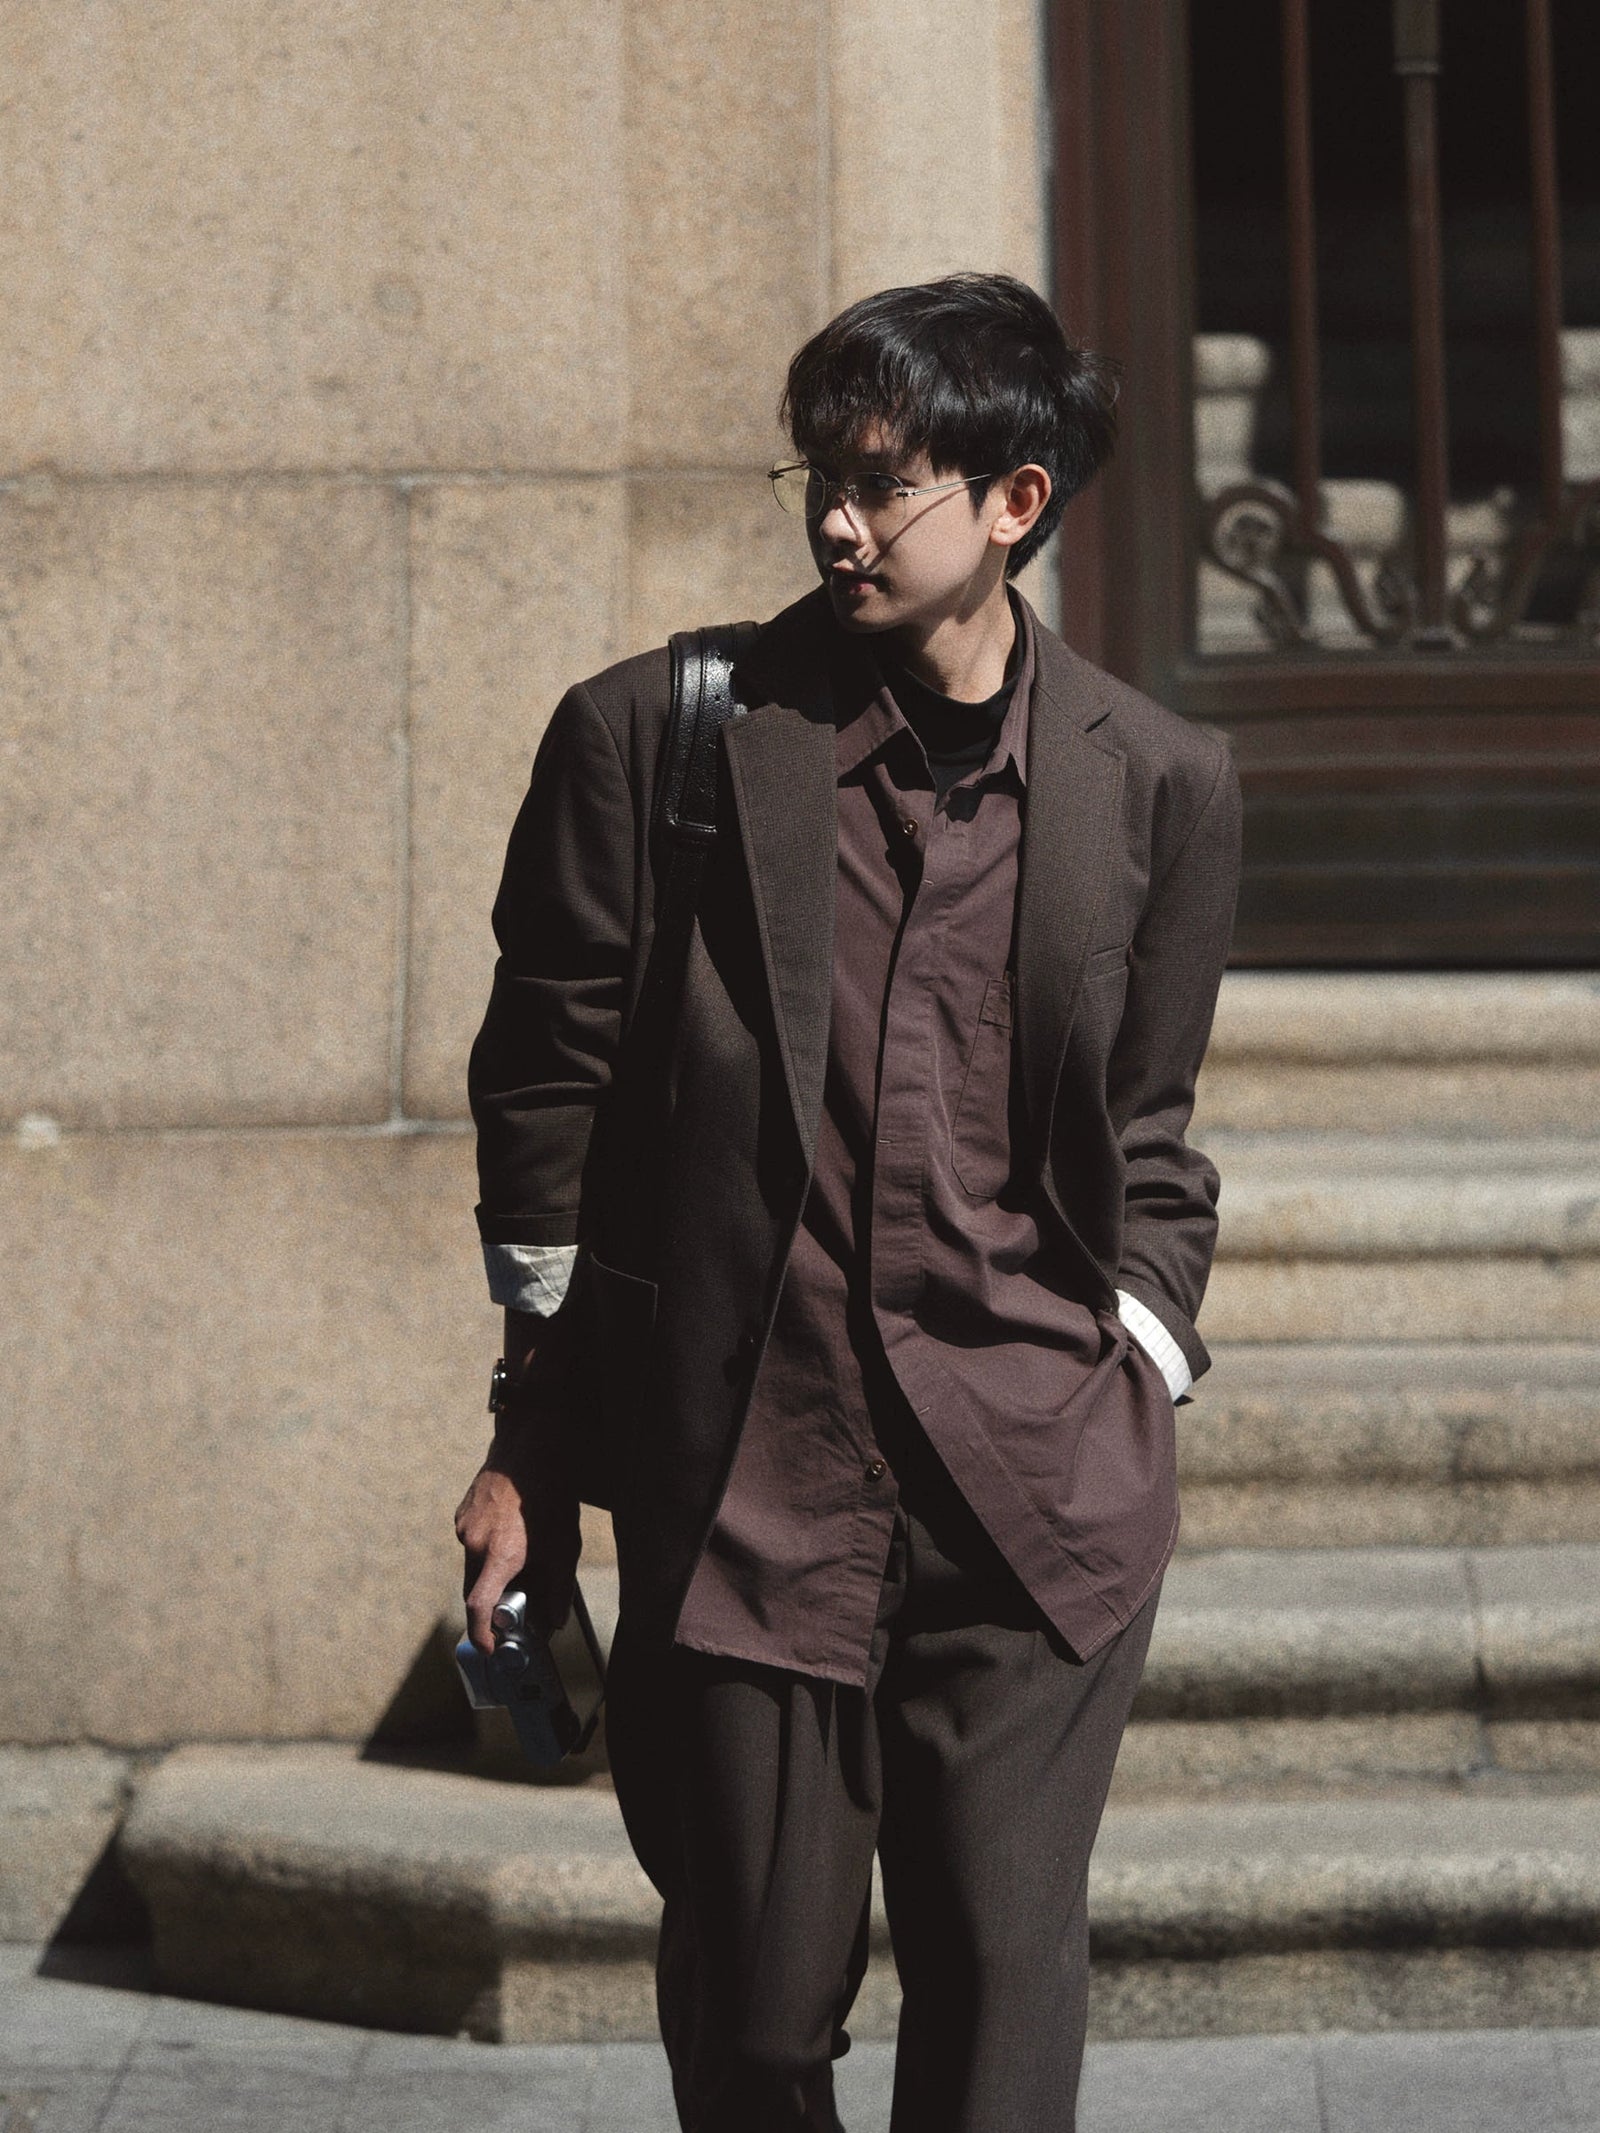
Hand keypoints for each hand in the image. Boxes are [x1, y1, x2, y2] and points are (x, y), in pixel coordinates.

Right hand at [454, 1420, 580, 1654]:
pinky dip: (488, 1544)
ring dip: (492, 1568)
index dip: (482, 1633)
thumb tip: (554, 1621)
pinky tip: (511, 1528)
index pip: (478, 1607)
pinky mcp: (462, 1511)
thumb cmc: (551, 1495)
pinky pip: (472, 1539)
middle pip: (475, 1588)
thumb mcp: (564, 1546)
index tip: (489, 1647)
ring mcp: (464, 1525)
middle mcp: (474, 1542)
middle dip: (494, 1599)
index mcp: (498, 1555)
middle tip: (519, 1595)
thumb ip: (558, 1589)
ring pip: (474, 1562)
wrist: (532, 1445)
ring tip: (522, 1547)